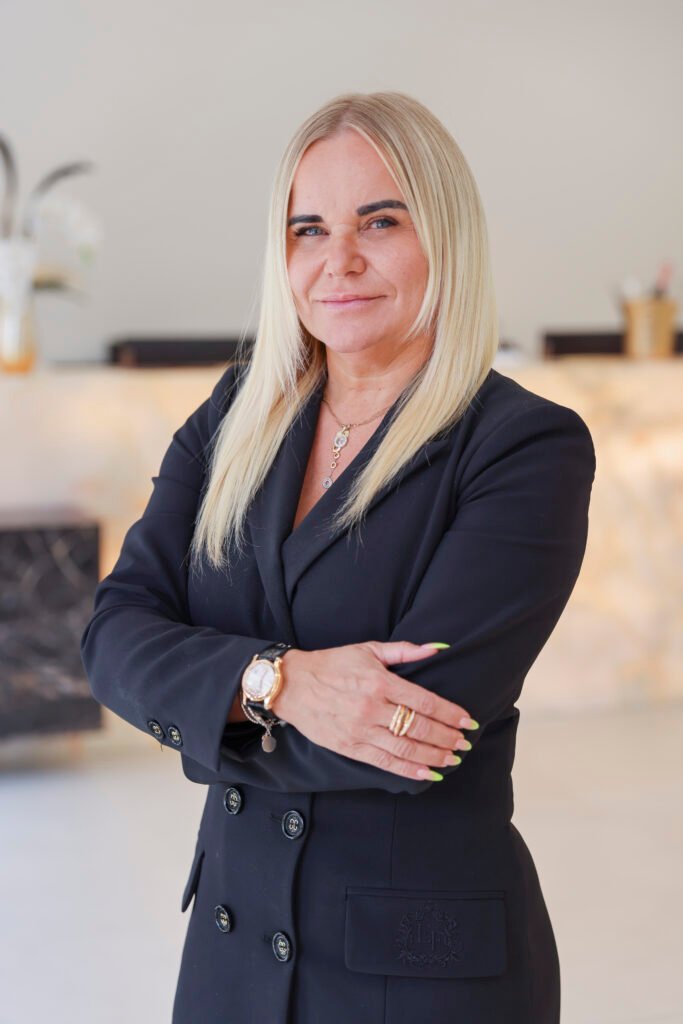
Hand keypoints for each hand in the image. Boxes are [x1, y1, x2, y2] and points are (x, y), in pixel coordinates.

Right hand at [271, 642, 477, 781]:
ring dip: (433, 756)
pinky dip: (408, 770)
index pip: (423, 701)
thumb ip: (404, 650)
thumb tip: (437, 647)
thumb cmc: (332, 664)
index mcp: (379, 682)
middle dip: (446, 737)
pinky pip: (385, 763)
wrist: (292, 685)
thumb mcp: (367, 650)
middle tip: (464, 743)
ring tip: (452, 759)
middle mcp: (371, 708)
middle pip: (418, 727)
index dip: (448, 713)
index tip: (466, 720)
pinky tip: (428, 773)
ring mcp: (360, 730)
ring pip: (405, 749)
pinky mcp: (350, 747)